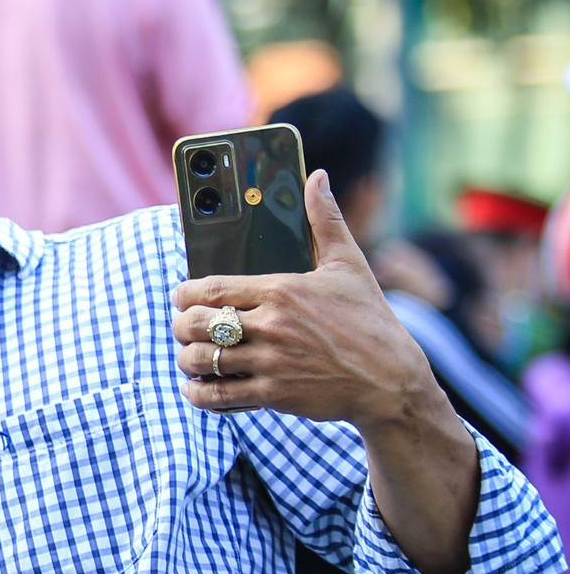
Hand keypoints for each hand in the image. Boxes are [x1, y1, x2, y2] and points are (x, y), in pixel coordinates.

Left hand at [172, 170, 441, 428]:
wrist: (393, 381)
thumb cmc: (370, 321)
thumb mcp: (350, 266)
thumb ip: (325, 221)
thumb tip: (316, 177)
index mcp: (282, 289)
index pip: (208, 288)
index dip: (184, 295)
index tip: (181, 297)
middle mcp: (272, 324)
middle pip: (195, 324)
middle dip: (180, 326)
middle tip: (185, 328)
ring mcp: (271, 361)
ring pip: (200, 360)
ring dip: (187, 359)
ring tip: (191, 357)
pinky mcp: (274, 394)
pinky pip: (217, 396)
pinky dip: (199, 393)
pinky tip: (199, 387)